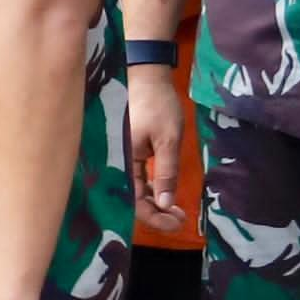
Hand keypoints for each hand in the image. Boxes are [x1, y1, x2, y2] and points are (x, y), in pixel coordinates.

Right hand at [128, 64, 188, 237]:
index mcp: (123, 161)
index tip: (178, 223)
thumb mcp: (168, 140)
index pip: (135, 201)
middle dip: (157, 213)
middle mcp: (118, 162)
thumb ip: (166, 174)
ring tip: (177, 210)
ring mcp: (121, 157)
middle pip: (132, 199)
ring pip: (135, 190)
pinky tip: (164, 192)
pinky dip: (151, 188)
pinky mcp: (127, 152)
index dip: (155, 217)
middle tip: (181, 219)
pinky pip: (136, 178)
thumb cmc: (158, 106)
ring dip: (155, 202)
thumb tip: (166, 205)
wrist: (146, 76)